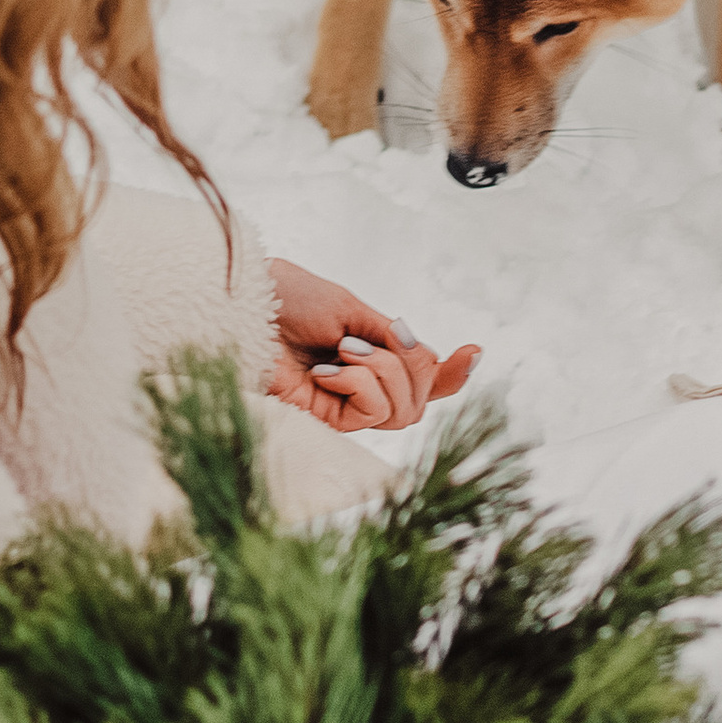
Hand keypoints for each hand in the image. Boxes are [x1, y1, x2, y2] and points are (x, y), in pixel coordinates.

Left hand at [267, 258, 480, 435]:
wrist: (247, 306)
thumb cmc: (289, 300)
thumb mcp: (353, 309)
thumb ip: (394, 338)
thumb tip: (434, 359)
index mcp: (373, 355)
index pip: (424, 378)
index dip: (454, 373)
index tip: (474, 350)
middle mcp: (363, 384)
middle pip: (421, 399)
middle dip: (412, 368)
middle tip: (371, 342)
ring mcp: (345, 405)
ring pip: (403, 412)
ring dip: (383, 373)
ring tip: (343, 352)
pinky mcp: (325, 421)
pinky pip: (371, 414)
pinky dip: (360, 386)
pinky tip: (329, 371)